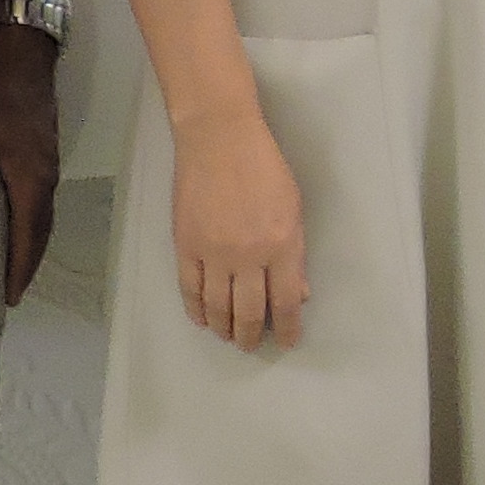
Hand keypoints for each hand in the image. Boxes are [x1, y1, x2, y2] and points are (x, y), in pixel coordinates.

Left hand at [0, 23, 62, 304]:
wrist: (22, 44)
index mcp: (29, 173)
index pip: (29, 231)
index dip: (18, 266)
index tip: (6, 299)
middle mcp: (43, 174)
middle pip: (39, 230)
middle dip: (23, 265)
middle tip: (2, 295)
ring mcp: (44, 162)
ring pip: (38, 215)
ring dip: (24, 245)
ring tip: (2, 271)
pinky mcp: (38, 152)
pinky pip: (33, 200)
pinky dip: (22, 222)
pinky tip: (2, 229)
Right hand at [172, 102, 307, 349]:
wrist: (218, 139)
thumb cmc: (264, 167)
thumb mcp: (294, 209)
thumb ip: (296, 254)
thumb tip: (299, 293)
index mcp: (281, 246)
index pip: (286, 302)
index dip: (289, 328)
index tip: (289, 341)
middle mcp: (247, 256)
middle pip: (250, 311)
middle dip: (253, 335)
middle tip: (253, 346)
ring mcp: (212, 252)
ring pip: (217, 306)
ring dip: (225, 328)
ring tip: (229, 337)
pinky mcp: (185, 244)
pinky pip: (189, 288)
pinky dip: (196, 309)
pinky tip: (202, 319)